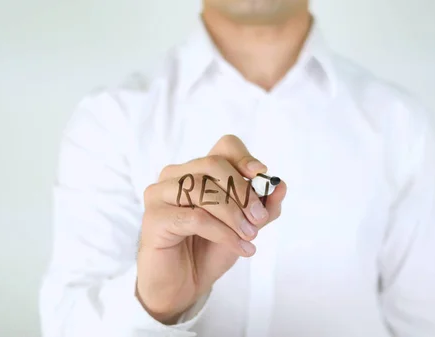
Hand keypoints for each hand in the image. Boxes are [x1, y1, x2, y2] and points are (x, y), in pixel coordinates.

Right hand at [136, 135, 286, 323]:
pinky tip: (239, 247)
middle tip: (259, 219)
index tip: (261, 175)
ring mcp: (160, 194)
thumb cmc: (209, 250)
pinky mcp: (154, 218)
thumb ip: (263, 208)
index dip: (244, 157)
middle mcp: (176, 175)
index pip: (224, 147)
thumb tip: (281, 186)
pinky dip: (222, 232)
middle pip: (213, 164)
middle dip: (242, 191)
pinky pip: (194, 217)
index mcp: (198, 171)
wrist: (183, 285)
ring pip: (203, 190)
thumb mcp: (245, 227)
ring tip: (250, 237)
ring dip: (234, 215)